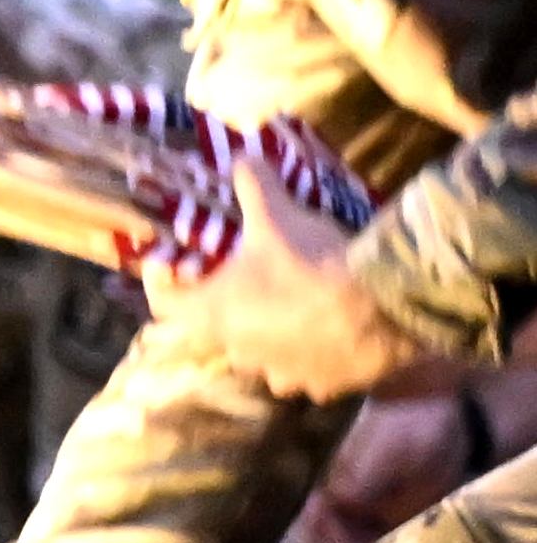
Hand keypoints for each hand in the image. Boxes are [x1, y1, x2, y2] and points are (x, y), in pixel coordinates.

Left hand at [148, 203, 431, 403]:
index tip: (170, 263)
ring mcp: (280, 374)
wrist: (383, 308)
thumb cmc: (313, 262)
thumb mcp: (279, 216)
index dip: (161, 281)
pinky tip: (331, 335)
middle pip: (216, 329)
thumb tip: (243, 155)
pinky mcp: (321, 387)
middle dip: (226, 305)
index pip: (162, 303)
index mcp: (212, 314)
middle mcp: (237, 352)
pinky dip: (312, 357)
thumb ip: (255, 186)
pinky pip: (308, 373)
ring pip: (263, 356)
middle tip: (244, 279)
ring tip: (290, 307)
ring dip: (269, 335)